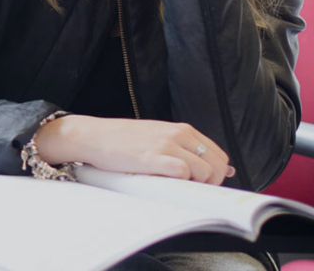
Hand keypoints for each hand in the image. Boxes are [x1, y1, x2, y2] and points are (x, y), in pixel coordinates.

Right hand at [34, 115, 233, 184]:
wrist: (93, 136)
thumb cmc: (123, 140)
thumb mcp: (158, 137)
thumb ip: (187, 149)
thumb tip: (225, 168)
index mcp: (181, 129)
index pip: (218, 154)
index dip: (215, 174)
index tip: (200, 183)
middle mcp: (178, 134)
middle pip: (217, 164)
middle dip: (210, 182)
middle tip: (190, 188)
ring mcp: (167, 145)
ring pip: (205, 170)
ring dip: (196, 184)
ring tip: (176, 186)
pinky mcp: (154, 157)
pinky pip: (184, 172)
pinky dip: (181, 182)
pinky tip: (166, 183)